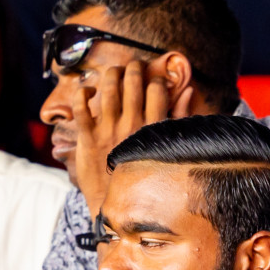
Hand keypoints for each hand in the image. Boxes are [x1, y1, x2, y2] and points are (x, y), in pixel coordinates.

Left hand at [70, 60, 194, 213]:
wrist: (113, 202)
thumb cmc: (140, 174)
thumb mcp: (165, 147)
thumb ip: (177, 118)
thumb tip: (188, 91)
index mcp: (151, 127)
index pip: (157, 88)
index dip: (155, 79)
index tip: (152, 82)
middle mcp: (130, 125)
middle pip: (133, 81)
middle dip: (134, 67)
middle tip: (132, 68)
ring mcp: (107, 130)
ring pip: (108, 88)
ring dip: (111, 74)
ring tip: (113, 73)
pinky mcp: (87, 138)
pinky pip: (81, 108)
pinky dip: (82, 93)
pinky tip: (87, 92)